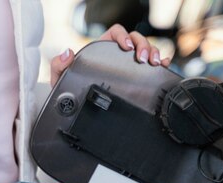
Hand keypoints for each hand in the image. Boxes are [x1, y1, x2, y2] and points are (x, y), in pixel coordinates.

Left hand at [50, 24, 170, 85]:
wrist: (76, 110)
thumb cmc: (69, 91)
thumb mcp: (60, 78)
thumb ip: (59, 65)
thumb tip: (67, 52)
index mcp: (101, 49)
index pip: (116, 33)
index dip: (123, 37)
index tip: (126, 49)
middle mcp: (116, 54)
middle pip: (135, 39)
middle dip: (144, 46)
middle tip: (146, 59)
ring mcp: (128, 65)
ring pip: (145, 50)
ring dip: (154, 53)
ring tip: (155, 65)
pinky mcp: (136, 77)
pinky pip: (150, 66)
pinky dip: (160, 64)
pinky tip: (163, 68)